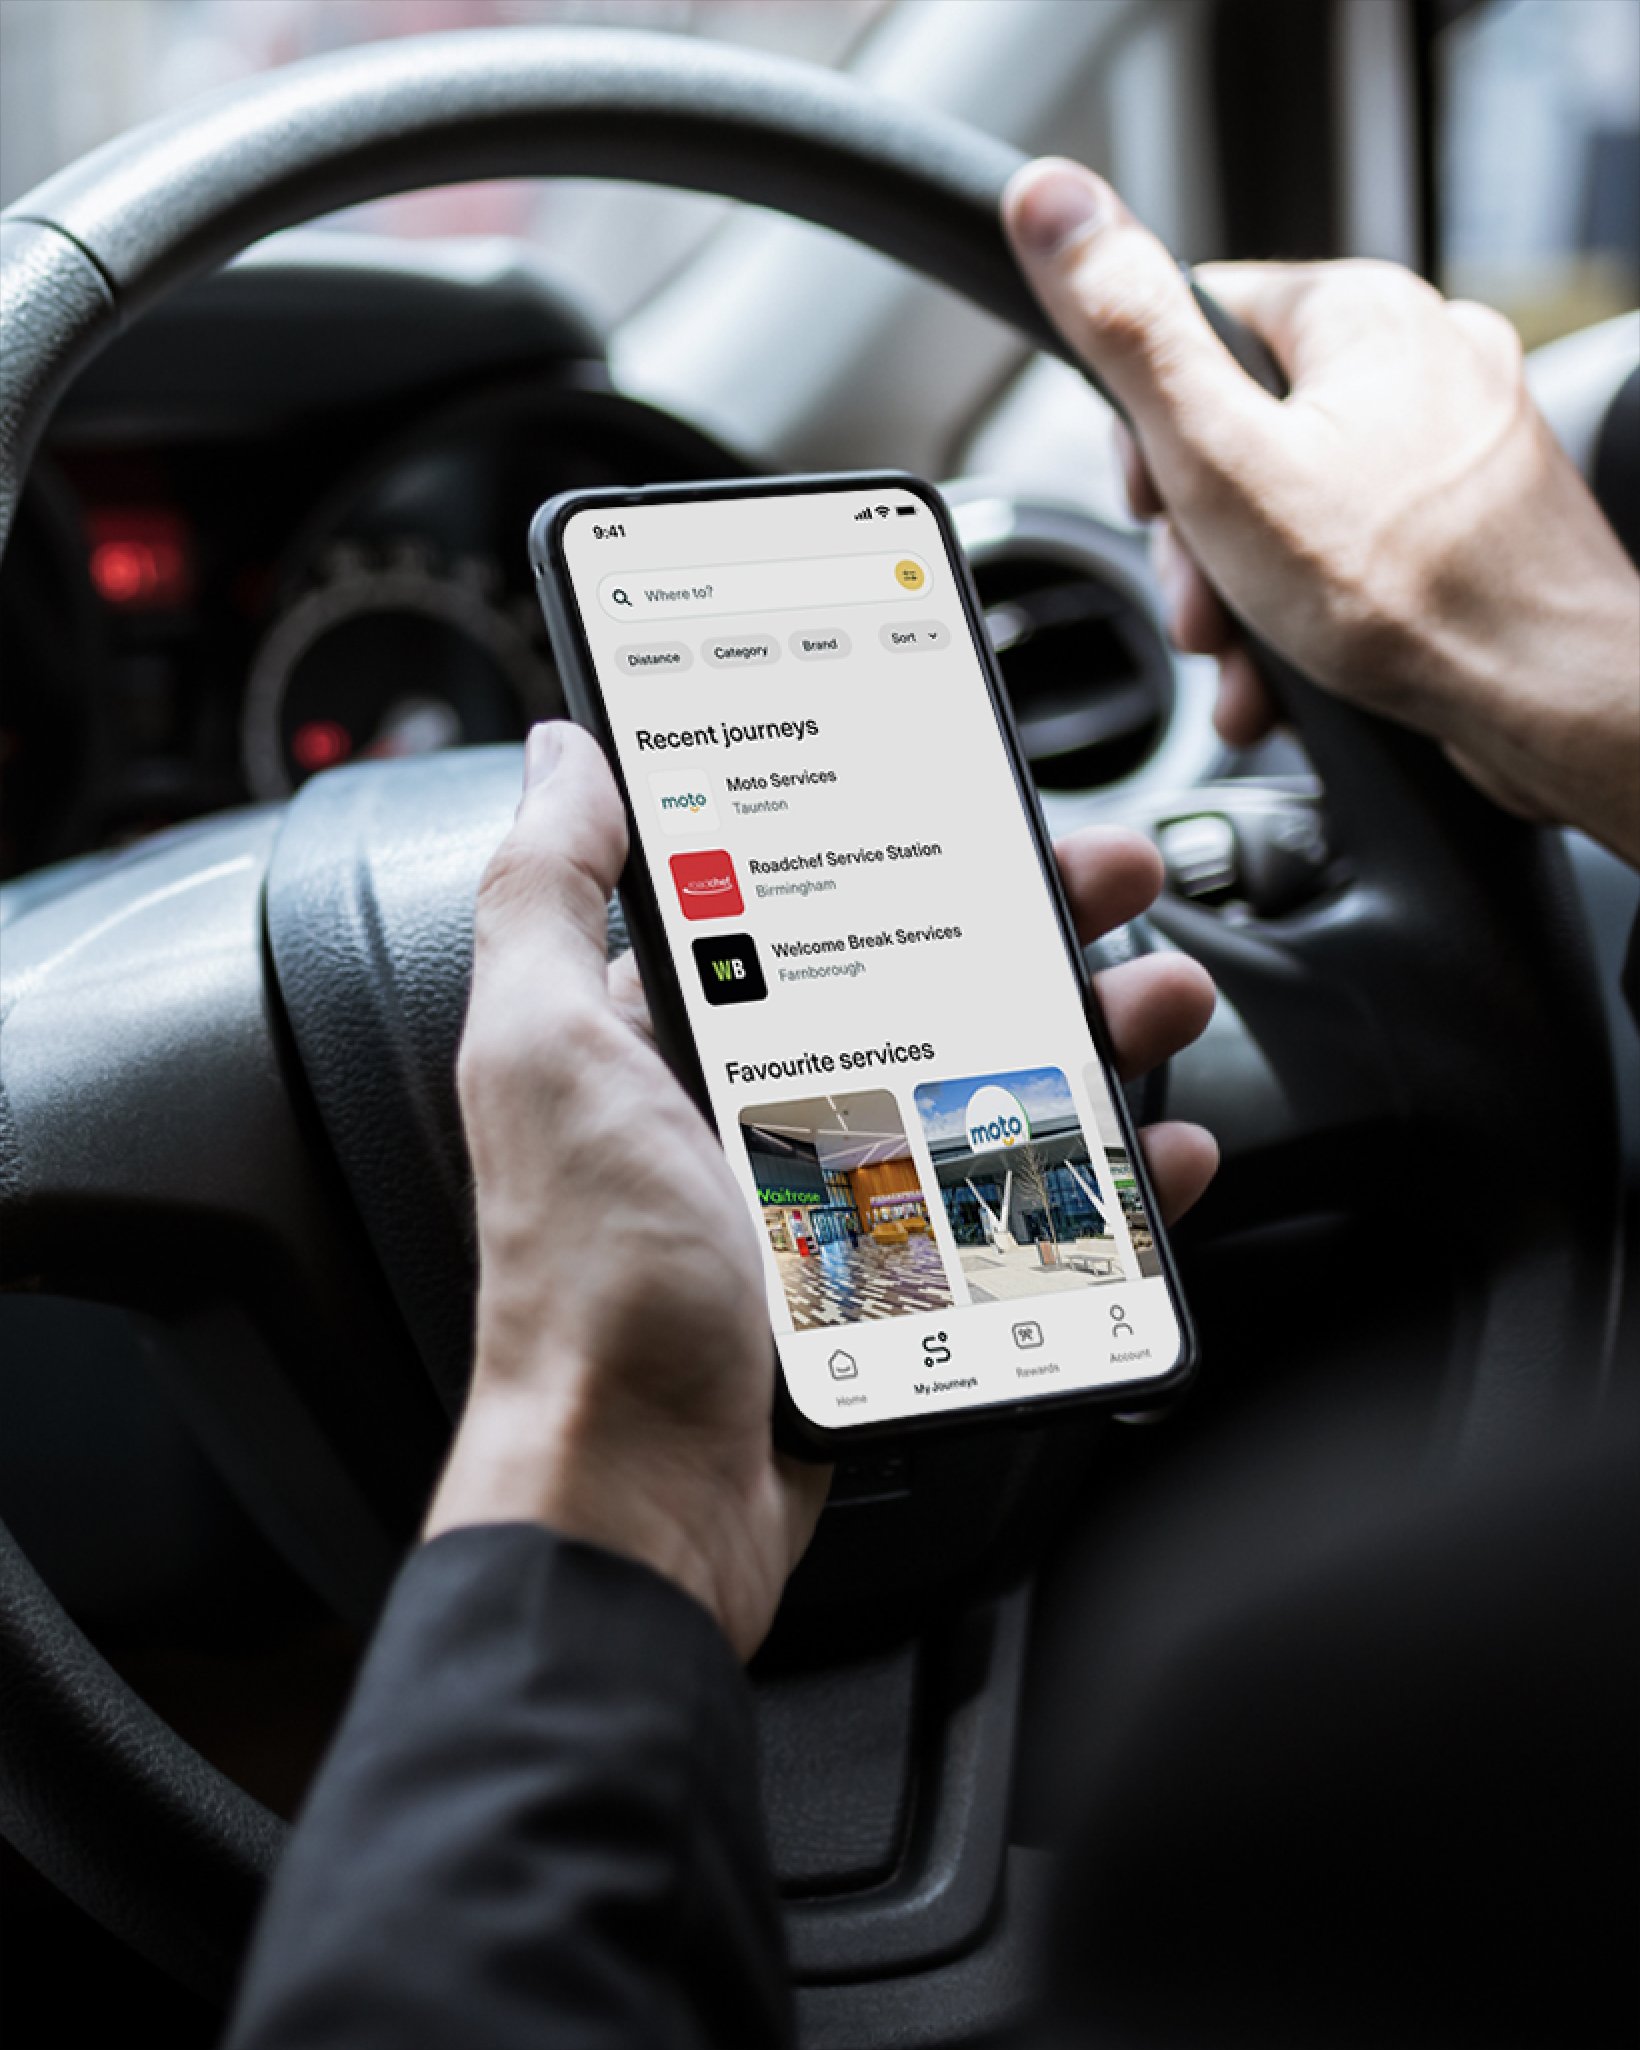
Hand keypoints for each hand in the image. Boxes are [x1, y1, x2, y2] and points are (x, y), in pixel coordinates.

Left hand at [425, 723, 1217, 1659]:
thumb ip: (547, 894)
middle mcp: (763, 1106)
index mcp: (676, 1038)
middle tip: (1111, 878)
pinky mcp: (909, 1284)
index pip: (800, 900)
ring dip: (1092, 1032)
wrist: (646, 1501)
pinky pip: (1026, 1210)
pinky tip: (1153, 1152)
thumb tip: (562, 755)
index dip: (890, 833)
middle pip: (925, 978)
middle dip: (1029, 918)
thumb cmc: (588, 1287)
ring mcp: (845, 1197)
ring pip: (994, 1085)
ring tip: (1161, 1000)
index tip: (969, 786)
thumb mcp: (544, 1055)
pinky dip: (1103, 1177)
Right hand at [1003, 159, 1639, 865]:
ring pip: (1294, 507)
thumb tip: (1053, 205)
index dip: (1147, 430)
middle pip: (1241, 432)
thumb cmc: (1411, 593)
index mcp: (1361, 315)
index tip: (1154, 504)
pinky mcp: (1474, 522)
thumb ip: (1131, 336)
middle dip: (1200, 544)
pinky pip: (1356, 554)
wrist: (1552, 706)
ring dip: (1245, 600)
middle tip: (1204, 607)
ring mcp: (1457, 445)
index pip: (1197, 323)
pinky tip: (1292, 676)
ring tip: (1249, 661)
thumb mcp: (1220, 459)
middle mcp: (1422, 360)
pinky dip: (1310, 618)